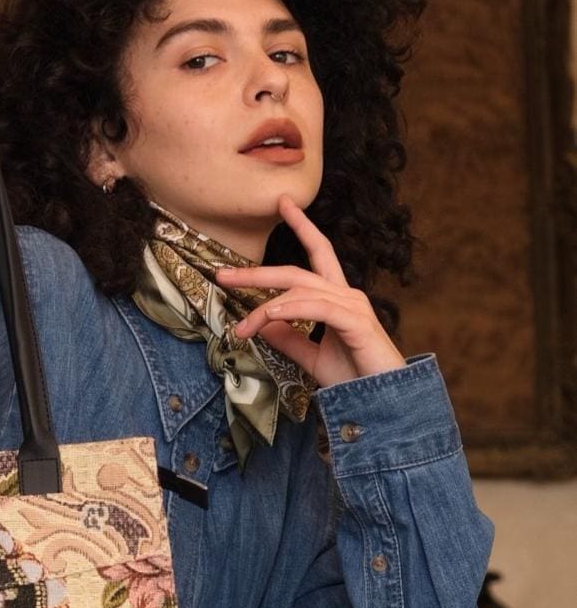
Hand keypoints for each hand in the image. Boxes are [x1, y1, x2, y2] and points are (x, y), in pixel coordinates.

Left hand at [214, 193, 405, 386]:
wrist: (386, 403)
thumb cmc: (355, 379)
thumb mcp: (313, 358)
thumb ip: (291, 340)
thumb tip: (264, 326)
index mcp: (337, 299)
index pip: (319, 254)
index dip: (302, 227)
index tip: (284, 204)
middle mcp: (346, 295)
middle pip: (296, 272)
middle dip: (257, 272)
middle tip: (222, 274)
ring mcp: (353, 307)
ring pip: (300, 291)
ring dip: (264, 308)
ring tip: (240, 328)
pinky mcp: (356, 323)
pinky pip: (317, 308)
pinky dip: (290, 309)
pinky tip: (269, 315)